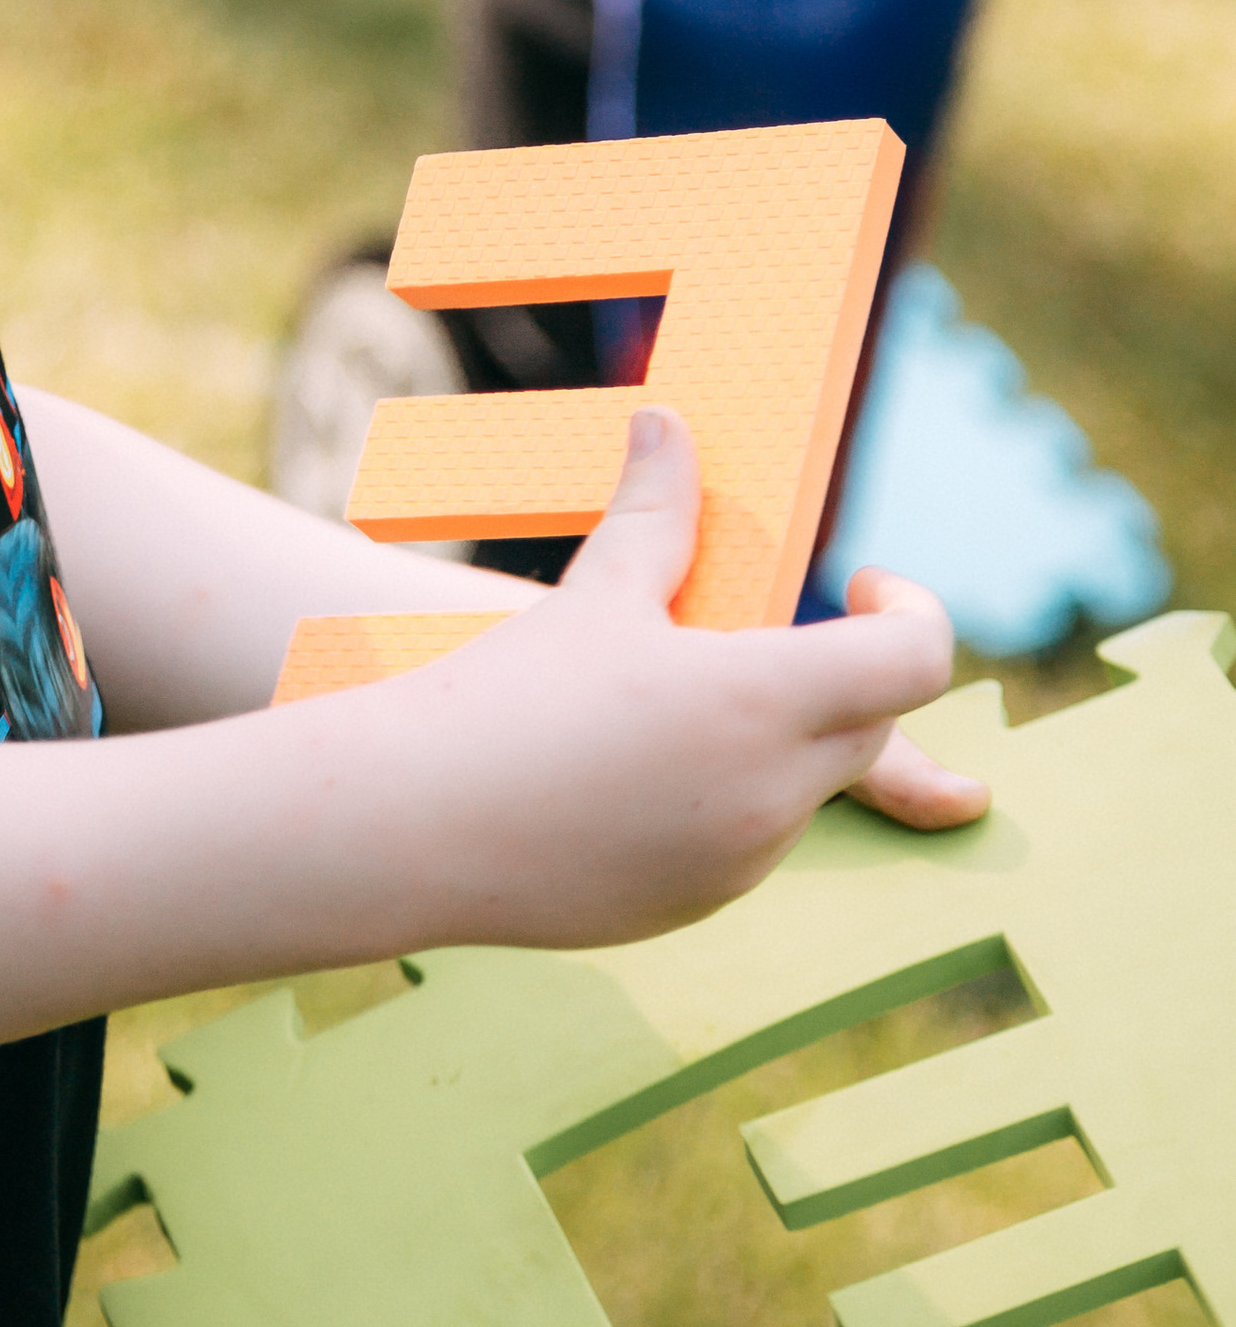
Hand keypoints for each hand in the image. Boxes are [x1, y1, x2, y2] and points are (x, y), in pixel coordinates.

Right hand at [398, 406, 974, 949]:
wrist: (411, 823)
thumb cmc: (506, 695)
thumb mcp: (598, 594)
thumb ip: (658, 513)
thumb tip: (668, 423)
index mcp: (763, 697)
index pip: (915, 662)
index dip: (913, 615)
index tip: (862, 586)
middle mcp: (772, 788)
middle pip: (872, 724)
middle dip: (843, 676)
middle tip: (765, 637)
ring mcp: (739, 858)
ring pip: (806, 786)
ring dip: (776, 740)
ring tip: (666, 703)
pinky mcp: (696, 904)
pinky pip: (746, 842)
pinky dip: (723, 798)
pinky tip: (630, 773)